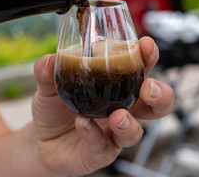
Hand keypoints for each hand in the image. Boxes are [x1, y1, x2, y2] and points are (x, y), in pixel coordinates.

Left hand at [31, 36, 173, 175]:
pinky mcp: (99, 153)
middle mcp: (121, 109)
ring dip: (130, 124)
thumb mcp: (47, 85)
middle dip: (160, 96)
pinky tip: (83, 124)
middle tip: (148, 88)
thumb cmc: (53, 107)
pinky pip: (103, 147)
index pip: (140, 69)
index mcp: (115, 86)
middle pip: (155, 105)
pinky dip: (94, 135)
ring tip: (117, 116)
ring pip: (135, 132)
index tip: (146, 45)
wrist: (38, 138)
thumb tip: (50, 59)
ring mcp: (112, 133)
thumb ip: (47, 71)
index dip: (148, 57)